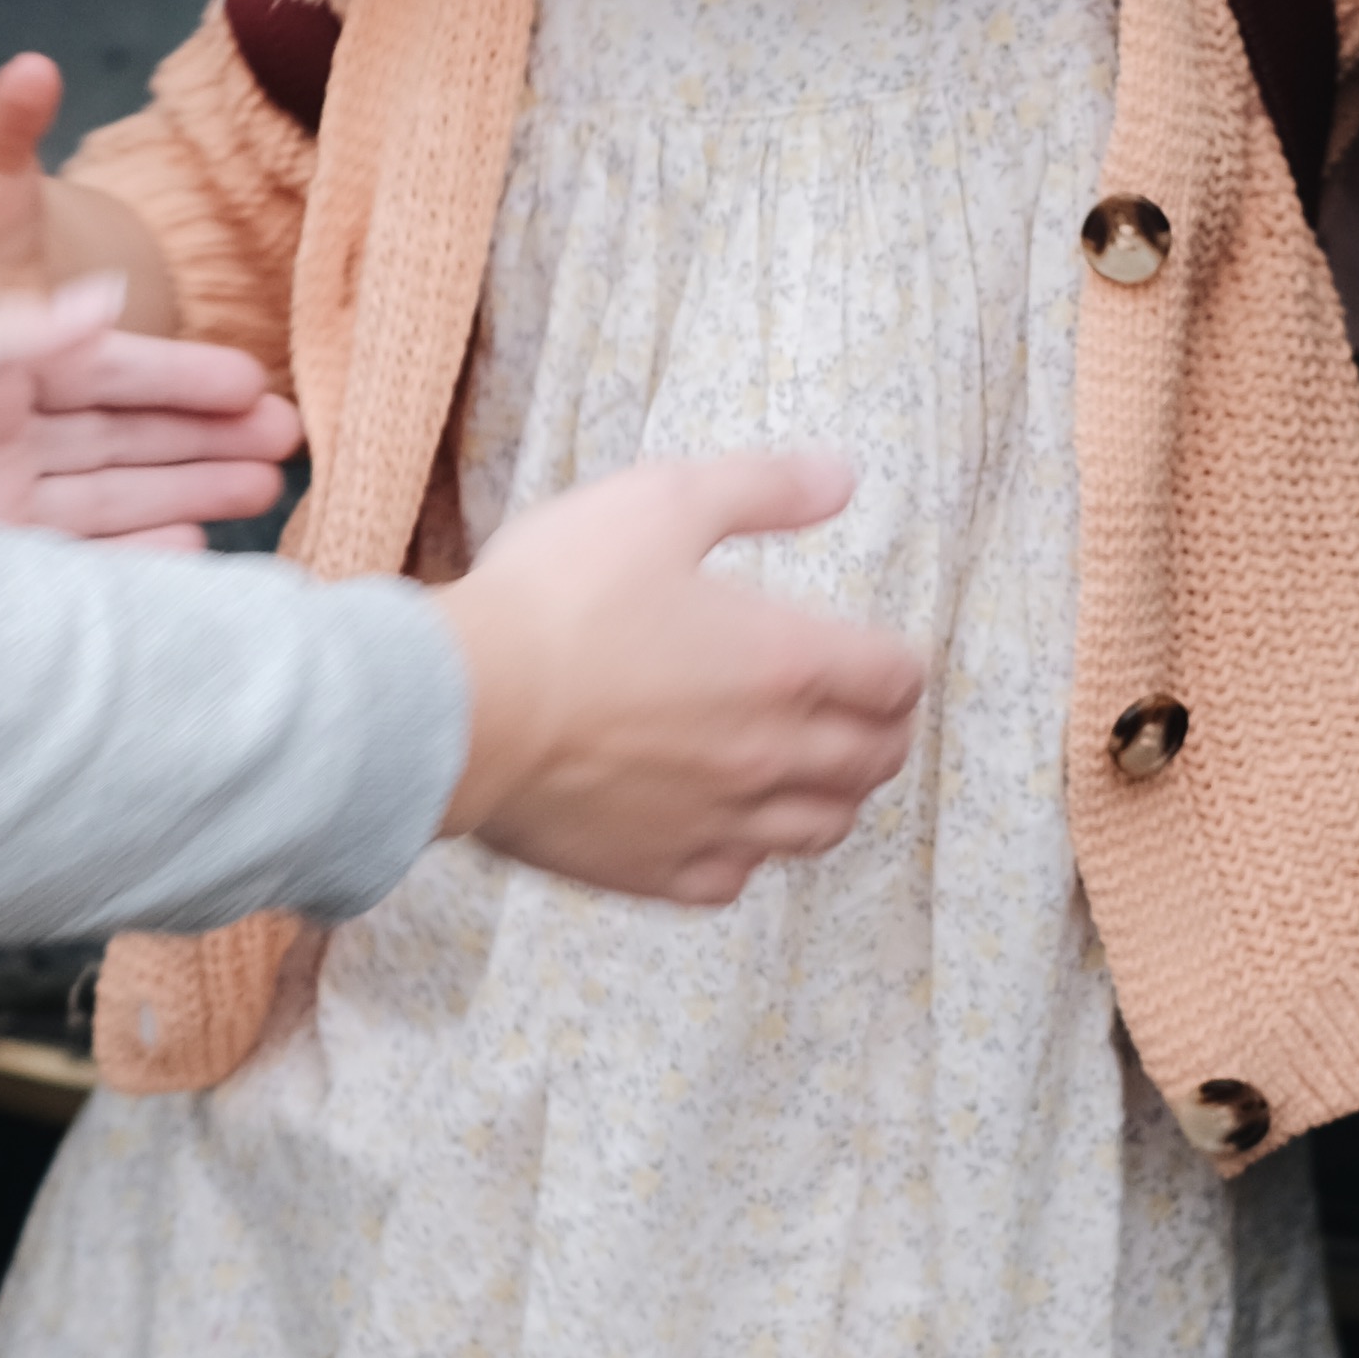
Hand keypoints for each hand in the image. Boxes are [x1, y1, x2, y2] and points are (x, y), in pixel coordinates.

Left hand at [0, 278, 303, 549]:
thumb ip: (5, 335)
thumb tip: (107, 298)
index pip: (103, 368)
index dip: (180, 374)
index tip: (253, 381)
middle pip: (124, 433)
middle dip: (207, 435)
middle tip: (291, 439)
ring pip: (115, 495)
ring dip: (191, 491)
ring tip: (266, 488)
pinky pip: (81, 560)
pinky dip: (139, 561)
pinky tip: (197, 552)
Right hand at [433, 453, 922, 902]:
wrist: (460, 706)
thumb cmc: (556, 600)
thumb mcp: (662, 503)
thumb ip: (763, 488)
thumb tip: (842, 477)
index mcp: (787, 663)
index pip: (896, 680)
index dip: (899, 665)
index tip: (880, 657)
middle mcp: (770, 753)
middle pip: (874, 763)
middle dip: (882, 735)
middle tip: (864, 718)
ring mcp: (718, 822)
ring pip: (819, 831)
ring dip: (831, 799)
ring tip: (812, 775)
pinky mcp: (657, 869)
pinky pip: (734, 880)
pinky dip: (745, 855)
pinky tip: (723, 828)